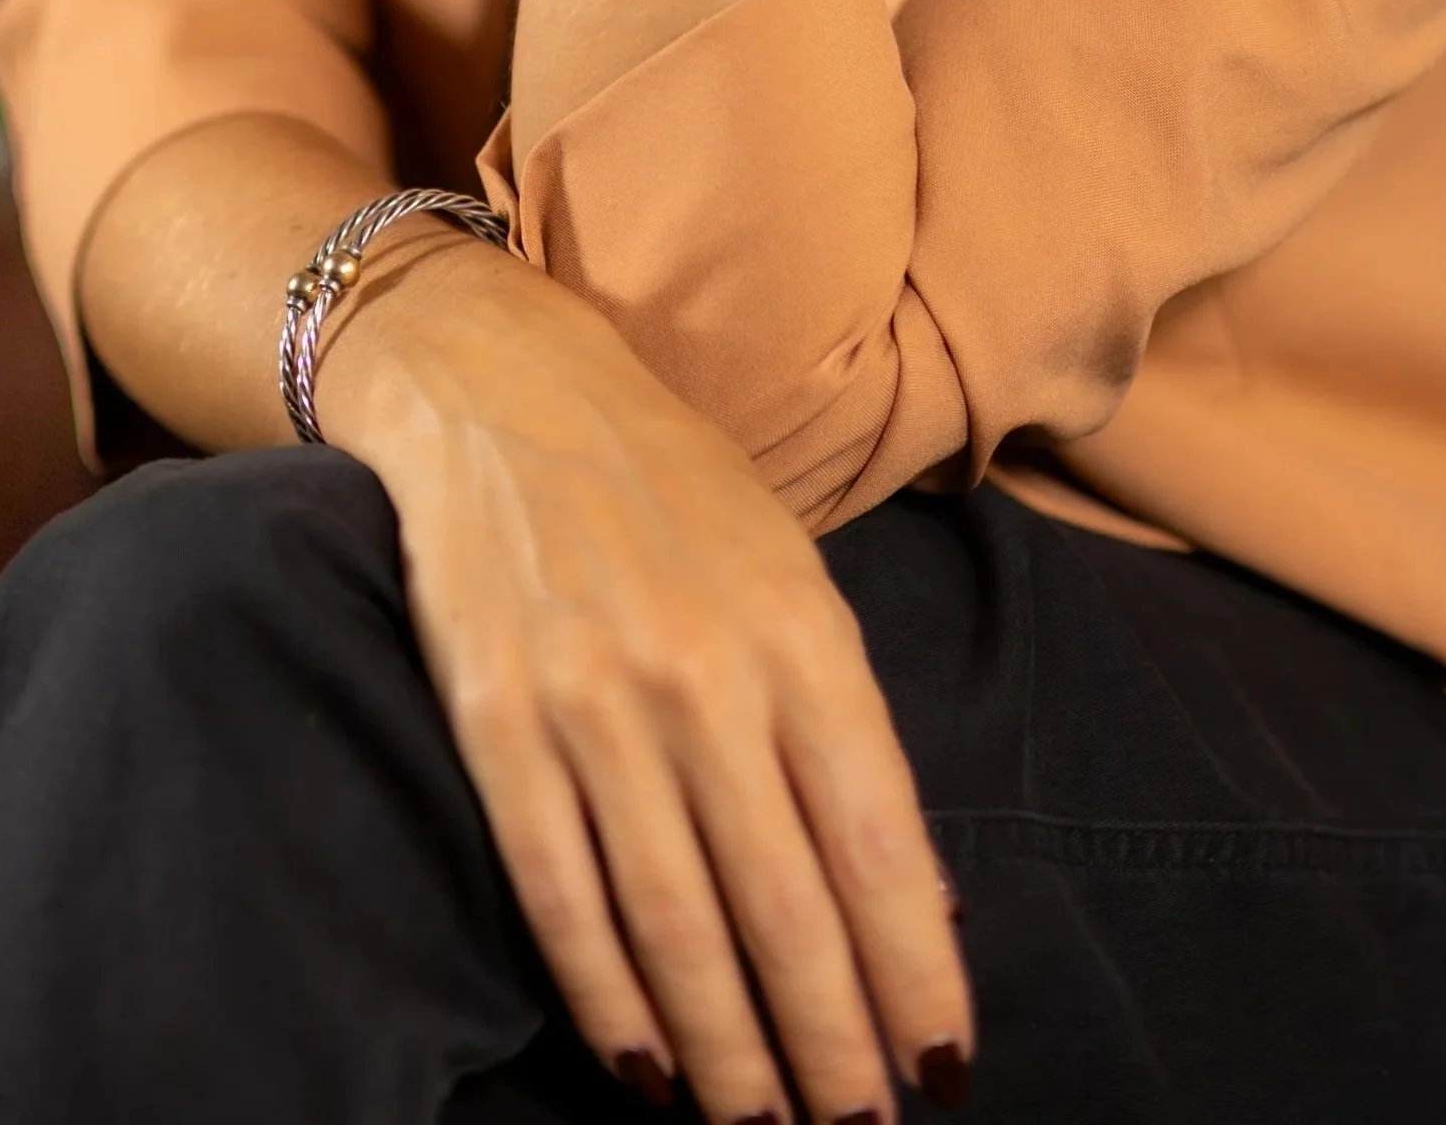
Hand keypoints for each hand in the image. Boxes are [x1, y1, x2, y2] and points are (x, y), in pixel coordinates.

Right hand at [326, 244, 971, 1124]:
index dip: (914, 970)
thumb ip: (846, 728)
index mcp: (799, 630)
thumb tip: (915, 899)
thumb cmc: (676, 488)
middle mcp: (704, 674)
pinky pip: (563, 896)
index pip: (877, 838)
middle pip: (785, 906)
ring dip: (732, 1054)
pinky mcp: (499, 726)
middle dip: (833, 1046)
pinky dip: (610, 1002)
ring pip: (677, 925)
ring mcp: (595, 704)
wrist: (504, 389)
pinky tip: (650, 1074)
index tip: (947, 1067)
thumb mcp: (791, 572)